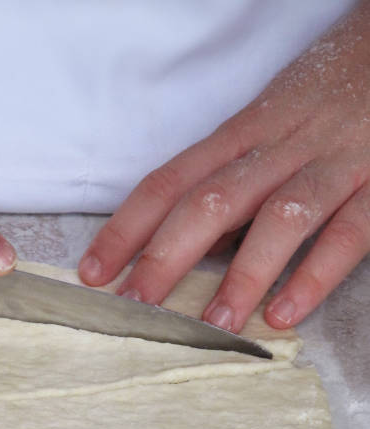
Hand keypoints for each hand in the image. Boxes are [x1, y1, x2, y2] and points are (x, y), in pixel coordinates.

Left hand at [79, 2, 369, 332]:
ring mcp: (332, 164)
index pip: (169, 182)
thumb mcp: (269, 125)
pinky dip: (314, 275)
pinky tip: (284, 313)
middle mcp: (280, 146)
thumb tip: (188, 245)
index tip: (94, 273)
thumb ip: (232, 182)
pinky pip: (347, 233)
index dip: (127, 228)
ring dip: (242, 274)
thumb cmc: (327, 93)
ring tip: (212, 325)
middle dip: (166, 256)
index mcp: (243, 132)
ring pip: (278, 218)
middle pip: (211, 201)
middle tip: (135, 307)